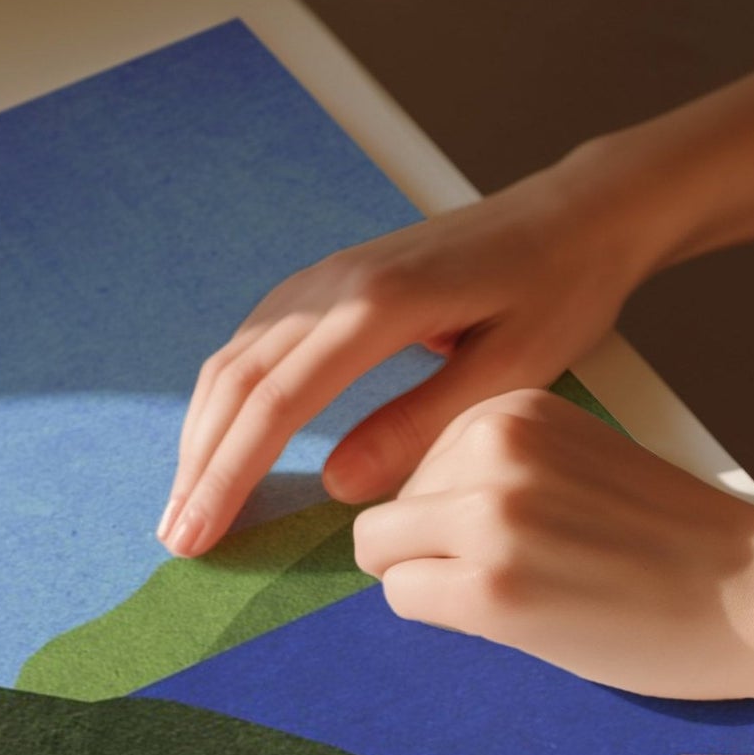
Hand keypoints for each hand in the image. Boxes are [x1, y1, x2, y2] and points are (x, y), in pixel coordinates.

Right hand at [159, 155, 662, 557]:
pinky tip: (221, 437)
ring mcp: (328, 276)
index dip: (231, 474)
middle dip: (201, 467)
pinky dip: (228, 396)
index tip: (202, 534)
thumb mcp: (508, 371)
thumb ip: (420, 425)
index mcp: (378, 307)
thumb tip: (337, 486)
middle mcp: (335, 283)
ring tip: (187, 502)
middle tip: (178, 539)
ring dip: (204, 432)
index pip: (277, 403)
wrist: (575, 215)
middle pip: (239, 382)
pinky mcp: (334, 280)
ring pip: (237, 358)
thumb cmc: (559, 291)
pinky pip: (258, 340)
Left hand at [350, 389, 753, 699]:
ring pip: (385, 553)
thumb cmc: (679, 544)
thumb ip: (500, 469)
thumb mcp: (579, 465)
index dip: (457, 515)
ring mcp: (489, 515)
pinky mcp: (491, 588)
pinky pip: (404, 598)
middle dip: (436, 549)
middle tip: (528, 575)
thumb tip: (406, 515)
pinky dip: (447, 617)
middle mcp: (494, 445)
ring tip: (528, 593)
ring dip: (439, 583)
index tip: (529, 535)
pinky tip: (522, 618)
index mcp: (517, 407)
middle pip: (392, 506)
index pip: (419, 460)